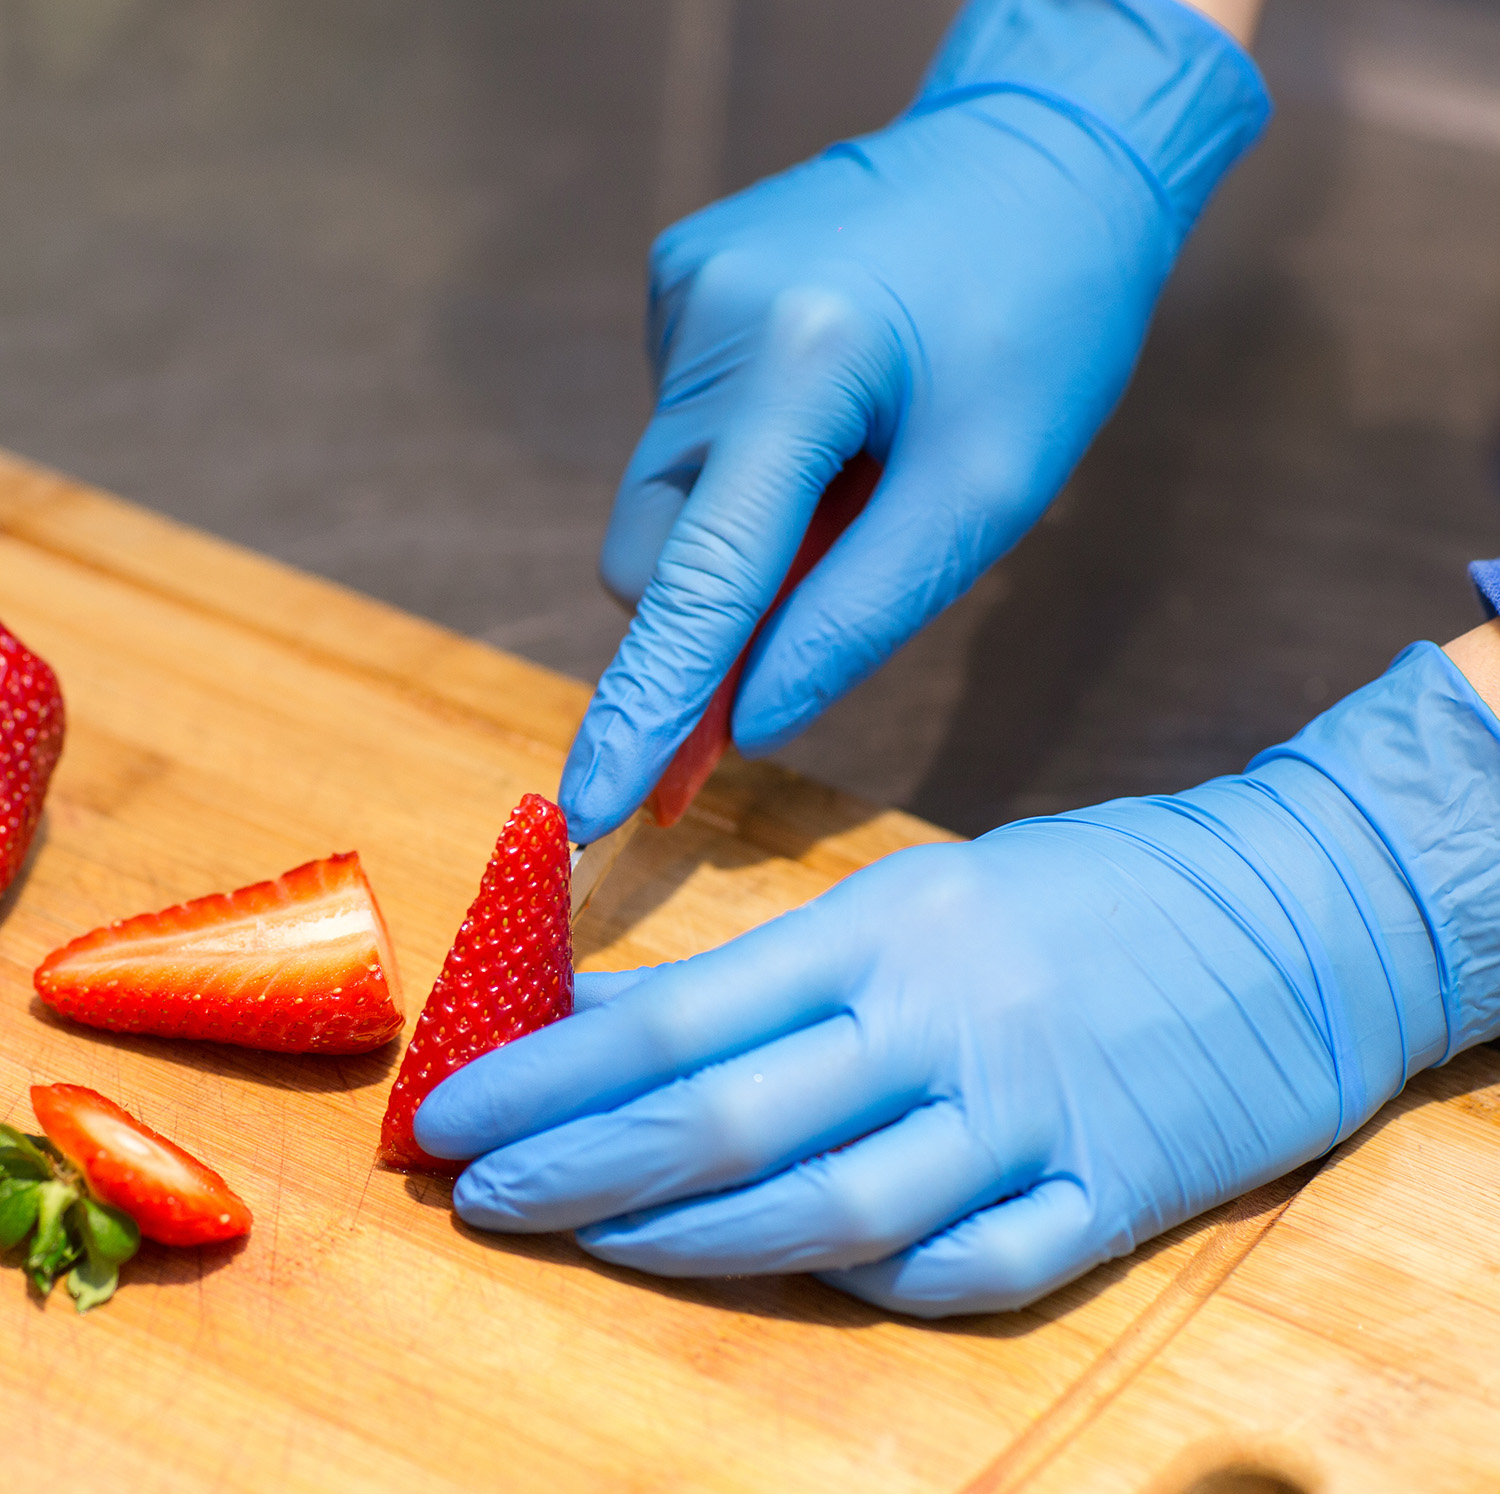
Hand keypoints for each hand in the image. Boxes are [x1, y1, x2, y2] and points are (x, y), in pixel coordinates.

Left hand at [418, 644, 1499, 1316]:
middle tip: (476, 1195)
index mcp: (890, 927)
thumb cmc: (1085, 889)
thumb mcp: (921, 895)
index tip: (452, 1109)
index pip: (683, 1015)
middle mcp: (945, 1022)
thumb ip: (782, 973)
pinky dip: (871, 1287)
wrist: (1300, 905)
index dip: (552, 1073)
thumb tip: (623, 1015)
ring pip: (830, 1213)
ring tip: (585, 1243)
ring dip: (688, 1242)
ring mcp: (1032, 1115)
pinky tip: (794, 1282)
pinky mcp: (1114, 1189)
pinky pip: (971, 1269)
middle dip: (579, 1165)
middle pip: (728, 1121)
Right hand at [560, 0, 1269, 841]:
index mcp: (796, 360)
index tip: (593, 805)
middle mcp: (705, 316)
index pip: (698, 579)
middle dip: (716, 613)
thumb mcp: (988, 486)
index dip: (646, 707)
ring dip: (743, 536)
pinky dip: (746, 468)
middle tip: (817, 613)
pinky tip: (831, 421)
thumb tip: (752, 720)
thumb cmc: (1048, 315)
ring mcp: (680, 290)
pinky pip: (686, 429)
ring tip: (855, 481)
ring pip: (666, 496)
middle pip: (654, 550)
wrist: (1047, 147)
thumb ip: (860, 614)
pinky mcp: (680, 280)